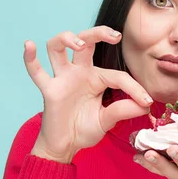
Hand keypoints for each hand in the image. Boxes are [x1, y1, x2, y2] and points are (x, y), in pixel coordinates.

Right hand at [24, 27, 152, 162]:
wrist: (65, 146)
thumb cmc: (84, 130)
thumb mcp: (107, 120)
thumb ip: (123, 111)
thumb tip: (145, 106)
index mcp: (97, 78)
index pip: (117, 75)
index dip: (134, 88)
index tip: (148, 102)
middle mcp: (79, 73)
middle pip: (86, 41)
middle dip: (99, 33)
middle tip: (116, 36)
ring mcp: (62, 79)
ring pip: (58, 47)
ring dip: (66, 39)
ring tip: (79, 44)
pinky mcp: (49, 90)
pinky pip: (36, 72)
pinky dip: (30, 58)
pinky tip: (29, 44)